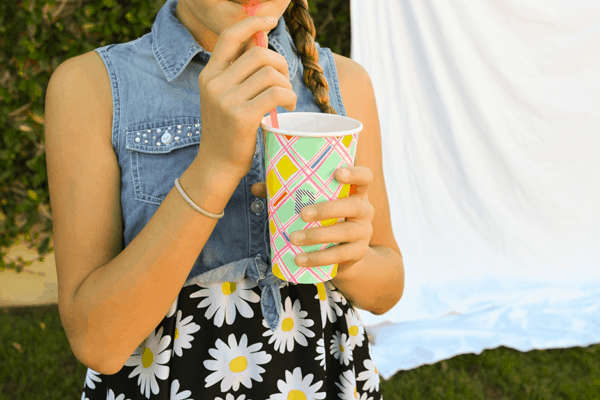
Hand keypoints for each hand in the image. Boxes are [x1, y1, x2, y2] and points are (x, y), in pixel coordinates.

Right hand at [197, 15, 296, 177]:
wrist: (217, 164)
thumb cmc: (228, 131)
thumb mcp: (224, 98)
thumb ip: (238, 74)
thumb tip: (262, 45)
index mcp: (209, 75)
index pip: (230, 36)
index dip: (253, 23)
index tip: (271, 20)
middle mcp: (215, 84)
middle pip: (259, 54)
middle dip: (280, 64)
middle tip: (284, 82)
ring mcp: (226, 100)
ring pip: (271, 74)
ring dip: (287, 85)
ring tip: (286, 100)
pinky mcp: (242, 116)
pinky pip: (276, 93)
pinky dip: (288, 97)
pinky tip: (288, 107)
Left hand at [251, 166, 373, 273]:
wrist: (344, 254)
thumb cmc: (325, 220)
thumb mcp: (313, 204)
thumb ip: (288, 194)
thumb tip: (257, 187)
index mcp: (355, 192)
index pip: (365, 177)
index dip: (355, 173)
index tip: (337, 173)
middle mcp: (364, 210)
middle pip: (354, 206)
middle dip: (328, 209)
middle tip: (302, 214)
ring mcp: (363, 232)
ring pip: (346, 232)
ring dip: (318, 236)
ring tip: (294, 239)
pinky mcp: (358, 253)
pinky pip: (340, 255)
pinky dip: (318, 258)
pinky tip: (300, 259)